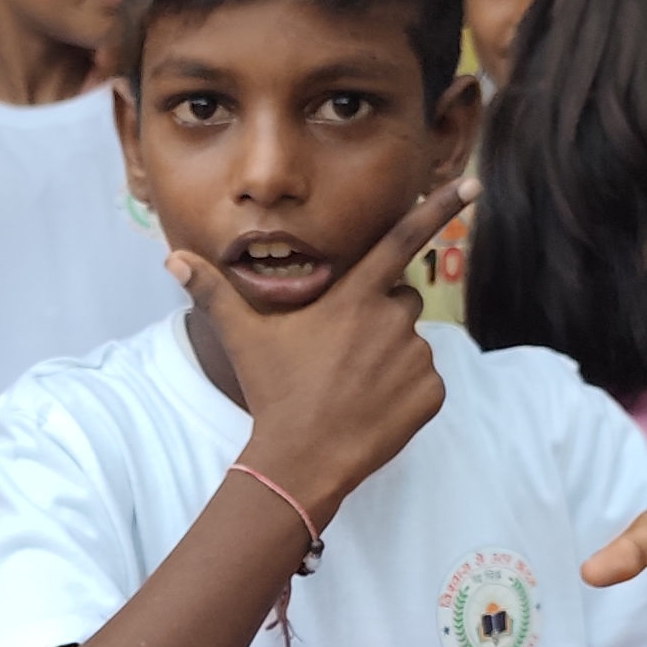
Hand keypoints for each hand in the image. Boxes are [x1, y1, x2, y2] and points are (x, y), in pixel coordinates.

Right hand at [206, 179, 469, 522]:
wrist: (302, 459)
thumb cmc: (273, 392)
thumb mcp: (242, 336)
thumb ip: (213, 291)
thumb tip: (172, 258)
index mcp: (355, 296)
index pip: (403, 239)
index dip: (439, 207)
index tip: (474, 186)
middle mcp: (393, 320)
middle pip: (400, 299)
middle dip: (379, 316)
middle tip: (342, 352)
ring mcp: (416, 358)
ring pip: (411, 343)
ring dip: (389, 356)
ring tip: (350, 385)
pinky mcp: (432, 394)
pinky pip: (425, 382)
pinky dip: (405, 393)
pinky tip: (371, 408)